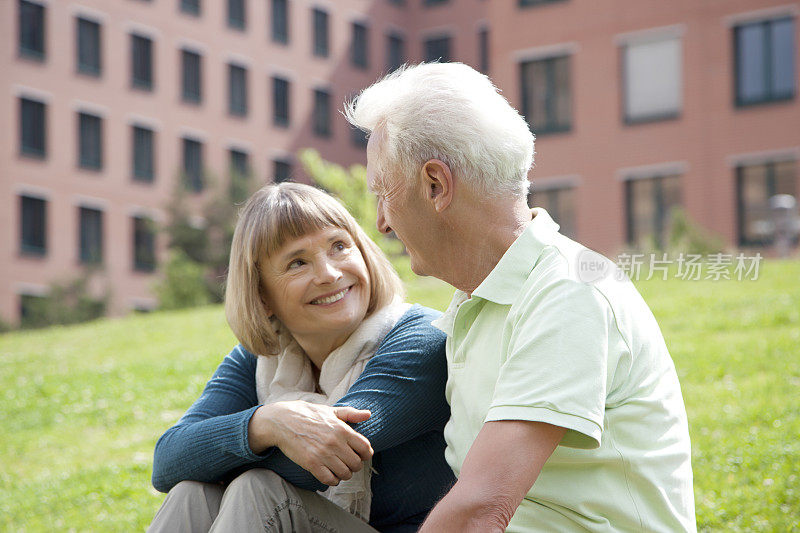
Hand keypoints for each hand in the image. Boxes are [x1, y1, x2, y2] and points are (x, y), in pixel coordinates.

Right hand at [248, 401, 372, 485]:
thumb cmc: (308, 415)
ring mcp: (323, 454)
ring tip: (338, 468)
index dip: (365, 454)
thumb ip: (350, 414)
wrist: (283, 421)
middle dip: (354, 465)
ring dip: (343, 473)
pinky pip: (330, 480)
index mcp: (342, 429)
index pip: (365, 448)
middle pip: (357, 464)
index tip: (360, 455)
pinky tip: (329, 473)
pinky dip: (332, 480)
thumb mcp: (330, 411)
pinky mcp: (311, 464)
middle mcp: (335, 443)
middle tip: (347, 462)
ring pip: (345, 474)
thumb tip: (368, 414)